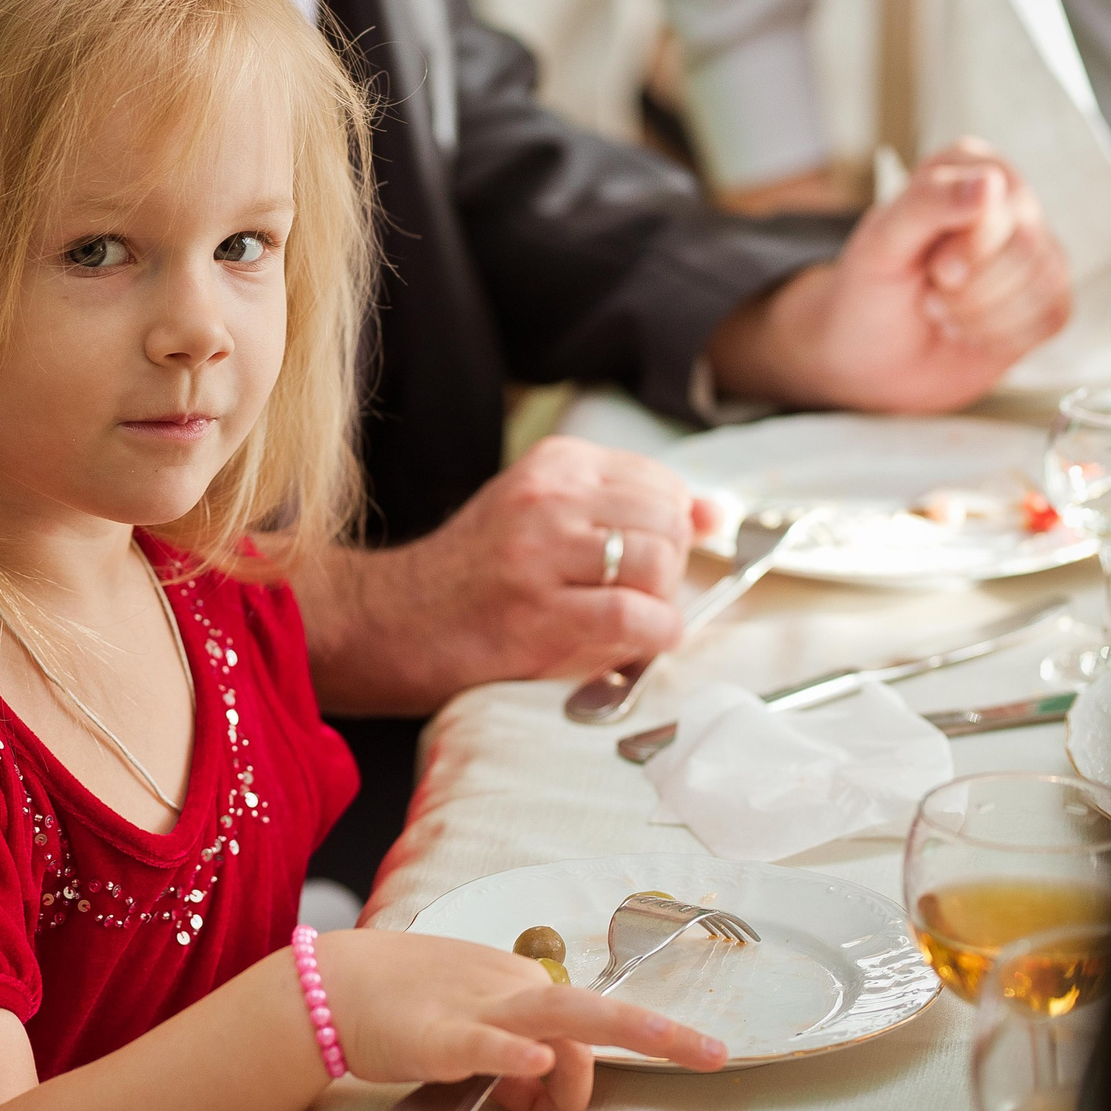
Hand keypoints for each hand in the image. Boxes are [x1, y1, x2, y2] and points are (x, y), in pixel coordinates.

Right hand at [296, 436, 714, 713]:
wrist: (393, 621)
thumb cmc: (474, 575)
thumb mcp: (542, 516)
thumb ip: (624, 508)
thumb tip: (716, 513)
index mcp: (554, 465)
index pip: (661, 483)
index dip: (675, 529)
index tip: (654, 558)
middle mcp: (549, 497)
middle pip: (668, 523)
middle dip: (670, 568)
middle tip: (636, 596)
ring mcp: (541, 552)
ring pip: (659, 564)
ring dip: (661, 604)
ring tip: (626, 621)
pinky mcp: (539, 611)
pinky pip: (637, 616)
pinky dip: (654, 637)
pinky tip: (634, 645)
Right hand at [318, 929, 726, 1110]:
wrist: (333, 986)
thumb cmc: (401, 1003)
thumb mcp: (470, 1025)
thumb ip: (512, 1050)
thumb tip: (536, 1082)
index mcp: (519, 986)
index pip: (581, 1031)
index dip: (581, 1079)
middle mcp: (510, 990)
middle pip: (594, 1012)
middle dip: (659, 1034)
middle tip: (715, 1054)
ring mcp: (478, 1009)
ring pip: (559, 1018)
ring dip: (621, 1030)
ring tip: (668, 1042)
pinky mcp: (440, 1035)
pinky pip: (486, 1043)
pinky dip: (514, 1055)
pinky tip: (535, 1059)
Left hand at [710, 141, 1072, 411]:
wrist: (866, 356)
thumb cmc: (868, 289)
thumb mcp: (880, 243)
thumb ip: (927, 203)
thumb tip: (988, 182)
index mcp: (968, 167)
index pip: (999, 204)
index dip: (969, 250)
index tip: (934, 268)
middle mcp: (1010, 200)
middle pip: (1027, 244)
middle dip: (968, 287)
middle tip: (930, 290)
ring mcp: (1035, 249)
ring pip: (1044, 282)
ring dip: (979, 315)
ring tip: (942, 309)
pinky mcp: (1049, 296)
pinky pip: (1052, 315)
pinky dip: (1000, 336)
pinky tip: (968, 328)